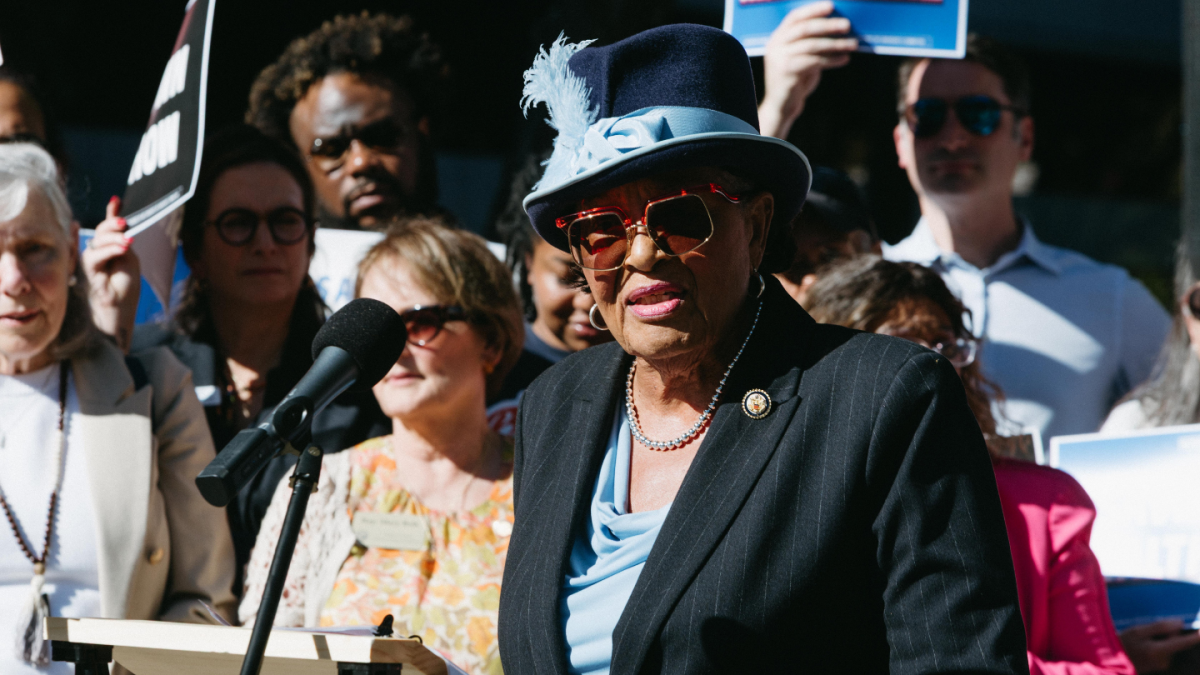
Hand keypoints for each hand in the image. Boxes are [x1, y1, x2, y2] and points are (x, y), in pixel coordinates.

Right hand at [82, 196, 139, 351]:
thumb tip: (122, 218)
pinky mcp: (89, 273)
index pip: (106, 226)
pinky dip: (110, 250)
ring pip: (97, 242)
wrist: (121, 311)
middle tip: (126, 223)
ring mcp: (91, 262)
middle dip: (113, 224)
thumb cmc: (124, 287)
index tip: (117, 200)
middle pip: (101, 231)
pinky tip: (123, 248)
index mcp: (106, 248)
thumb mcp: (129, 257)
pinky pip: (95, 257)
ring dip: (114, 238)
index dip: (111, 212)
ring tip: (128, 242)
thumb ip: (123, 238)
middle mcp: (95, 253)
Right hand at [757, 1, 857, 138]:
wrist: (782, 107)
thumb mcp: (802, 57)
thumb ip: (811, 42)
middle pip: (804, 28)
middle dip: (827, 25)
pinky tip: (844, 59)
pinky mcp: (785, 73)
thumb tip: (838, 27)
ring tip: (853, 44)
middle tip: (847, 25)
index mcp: (777, 38)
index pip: (794, 17)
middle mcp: (775, 46)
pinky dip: (832, 60)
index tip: (831, 6)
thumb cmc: (796, 80)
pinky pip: (813, 61)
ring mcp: (778, 59)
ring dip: (835, 44)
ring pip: (811, 45)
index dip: (813, 9)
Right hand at [1120, 619, 1199, 673]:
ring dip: (1161, 639)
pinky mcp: (1159, 665)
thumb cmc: (1122, 644)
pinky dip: (1157, 645)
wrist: (1111, 661)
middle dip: (1167, 633)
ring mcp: (1162, 664)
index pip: (1182, 642)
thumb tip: (1180, 623)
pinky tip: (1144, 644)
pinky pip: (1164, 651)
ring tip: (1143, 638)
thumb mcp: (1137, 631)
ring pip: (1169, 646)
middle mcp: (1164, 660)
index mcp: (1159, 651)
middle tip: (1148, 630)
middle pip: (1175, 642)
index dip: (1195, 637)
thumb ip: (1160, 627)